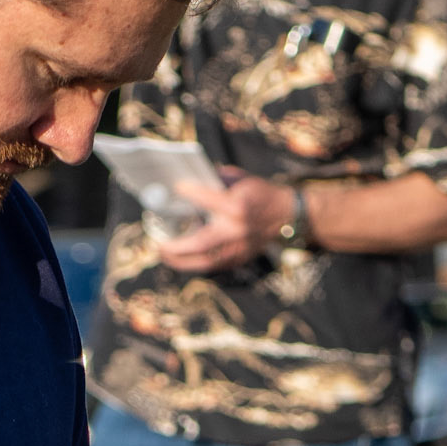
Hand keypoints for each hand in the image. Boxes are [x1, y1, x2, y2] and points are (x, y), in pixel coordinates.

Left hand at [158, 175, 298, 272]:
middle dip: (176, 246)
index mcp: (239, 207)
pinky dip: (193, 262)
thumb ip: (216, 181)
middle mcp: (238, 230)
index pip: (210, 201)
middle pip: (201, 243)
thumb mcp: (242, 180)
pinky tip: (180, 257)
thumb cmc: (261, 195)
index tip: (177, 187)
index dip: (191, 193)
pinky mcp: (239, 259)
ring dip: (180, 260)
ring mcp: (239, 248)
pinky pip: (211, 265)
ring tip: (164, 253)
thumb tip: (189, 184)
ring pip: (204, 261)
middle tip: (158, 243)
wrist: (288, 217)